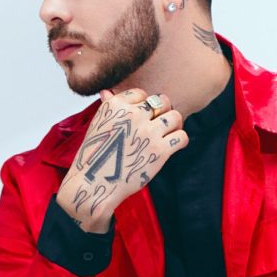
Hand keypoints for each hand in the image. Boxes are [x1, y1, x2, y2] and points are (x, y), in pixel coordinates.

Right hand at [56, 88, 187, 233]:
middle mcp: (133, 115)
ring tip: (167, 135)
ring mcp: (147, 132)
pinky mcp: (159, 150)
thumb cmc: (96, 157)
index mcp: (116, 106)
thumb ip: (108, 107)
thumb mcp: (98, 126)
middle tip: (158, 126)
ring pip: (175, 116)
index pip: (142, 94)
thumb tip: (107, 92)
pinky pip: (181, 136)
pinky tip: (171, 147)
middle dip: (162, 113)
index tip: (142, 119)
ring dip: (174, 125)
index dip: (145, 106)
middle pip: (162, 102)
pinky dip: (180, 141)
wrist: (94, 184)